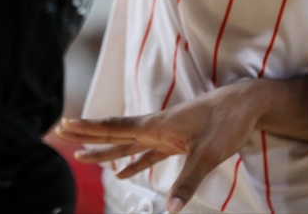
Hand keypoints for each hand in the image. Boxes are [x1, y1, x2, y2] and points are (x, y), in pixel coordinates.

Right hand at [54, 83, 265, 213]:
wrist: (247, 104)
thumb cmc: (227, 122)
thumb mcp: (208, 154)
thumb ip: (188, 181)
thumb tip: (170, 209)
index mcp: (157, 125)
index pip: (116, 127)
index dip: (89, 128)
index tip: (65, 123)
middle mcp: (156, 127)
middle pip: (115, 132)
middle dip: (88, 135)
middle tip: (61, 132)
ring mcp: (166, 133)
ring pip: (128, 143)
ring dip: (106, 150)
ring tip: (83, 157)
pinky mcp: (178, 140)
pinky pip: (148, 153)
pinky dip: (134, 162)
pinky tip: (124, 173)